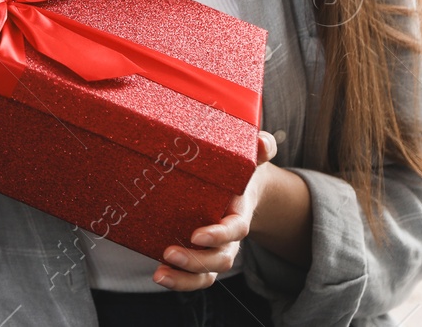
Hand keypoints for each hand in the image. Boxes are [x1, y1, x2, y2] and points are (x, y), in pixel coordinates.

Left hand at [152, 130, 278, 289]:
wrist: (243, 189)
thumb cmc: (240, 171)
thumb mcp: (249, 159)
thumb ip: (261, 149)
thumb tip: (262, 141)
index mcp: (239, 215)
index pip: (235, 230)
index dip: (219, 235)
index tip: (197, 234)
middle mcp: (229, 238)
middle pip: (220, 259)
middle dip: (196, 260)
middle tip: (169, 252)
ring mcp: (215, 250)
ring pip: (207, 273)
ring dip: (185, 278)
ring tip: (160, 274)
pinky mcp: (200, 255)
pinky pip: (195, 276)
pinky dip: (180, 280)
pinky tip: (160, 275)